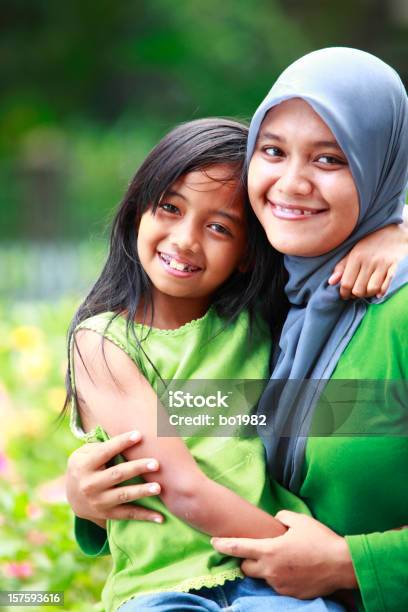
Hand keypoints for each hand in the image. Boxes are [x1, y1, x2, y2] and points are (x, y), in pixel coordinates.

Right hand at [66, 431, 162, 526]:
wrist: (71, 496)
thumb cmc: (85, 466)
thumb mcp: (84, 453)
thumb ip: (101, 446)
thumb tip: (126, 438)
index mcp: (84, 465)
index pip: (104, 452)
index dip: (121, 443)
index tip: (139, 434)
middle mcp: (90, 485)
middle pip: (117, 475)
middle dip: (137, 468)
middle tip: (156, 463)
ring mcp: (98, 502)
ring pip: (123, 496)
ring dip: (142, 491)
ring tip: (158, 487)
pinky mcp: (106, 515)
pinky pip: (128, 515)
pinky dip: (144, 516)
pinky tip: (160, 517)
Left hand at [212, 511, 356, 598]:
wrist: (342, 565)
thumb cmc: (320, 539)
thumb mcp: (299, 520)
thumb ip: (281, 517)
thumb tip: (276, 520)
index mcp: (270, 550)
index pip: (238, 548)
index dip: (223, 545)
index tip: (214, 542)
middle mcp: (271, 570)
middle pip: (246, 568)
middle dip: (247, 560)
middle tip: (256, 550)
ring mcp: (280, 585)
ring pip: (263, 577)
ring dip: (265, 568)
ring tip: (282, 558)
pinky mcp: (290, 594)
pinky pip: (277, 584)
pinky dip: (279, 576)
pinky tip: (292, 568)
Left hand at [329, 223, 407, 299]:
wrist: (392, 231)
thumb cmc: (369, 244)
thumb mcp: (353, 252)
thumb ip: (341, 267)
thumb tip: (331, 282)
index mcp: (356, 257)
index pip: (346, 283)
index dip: (344, 293)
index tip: (345, 295)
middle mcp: (369, 261)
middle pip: (358, 289)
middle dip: (355, 295)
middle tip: (356, 292)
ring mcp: (382, 264)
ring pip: (371, 290)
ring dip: (368, 294)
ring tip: (366, 291)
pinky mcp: (394, 266)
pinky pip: (386, 285)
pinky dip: (381, 292)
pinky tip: (378, 292)